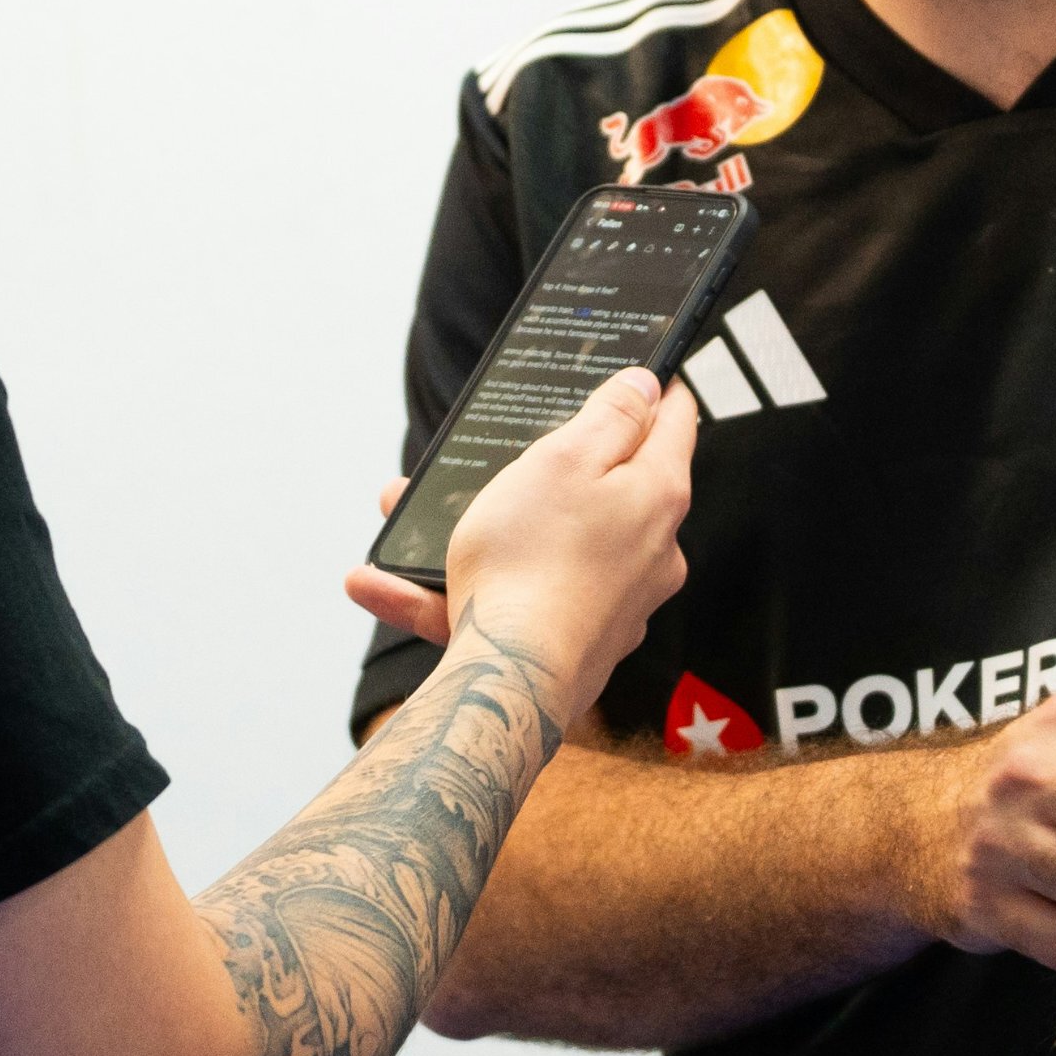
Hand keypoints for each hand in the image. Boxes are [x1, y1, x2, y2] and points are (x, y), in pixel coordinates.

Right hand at [346, 371, 694, 703]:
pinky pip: (510, 601)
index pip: (674, 423)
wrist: (509, 683)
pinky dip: (449, 591)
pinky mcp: (572, 641)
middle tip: (487, 450)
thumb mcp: (563, 459)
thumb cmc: (532, 562)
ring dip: (473, 528)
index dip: (653, 390)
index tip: (637, 372)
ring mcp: (614, 600)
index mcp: (657, 495)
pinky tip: (382, 583)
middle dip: (535, 464)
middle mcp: (650, 550)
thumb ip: (610, 416)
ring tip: (404, 516)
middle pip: (602, 485)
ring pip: (539, 545)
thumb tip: (647, 385)